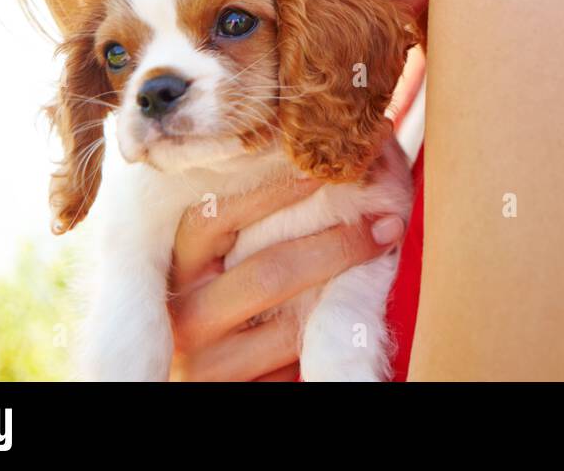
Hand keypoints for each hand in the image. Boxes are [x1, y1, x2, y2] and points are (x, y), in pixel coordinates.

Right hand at [165, 139, 409, 380]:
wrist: (219, 380)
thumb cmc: (232, 310)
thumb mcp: (228, 268)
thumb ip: (259, 233)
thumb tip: (330, 174)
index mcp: (176, 267)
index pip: (212, 217)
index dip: (269, 192)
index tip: (323, 170)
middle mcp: (182, 314)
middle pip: (269, 272)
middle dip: (338, 246)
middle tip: (386, 225)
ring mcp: (206, 362)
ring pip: (291, 326)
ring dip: (344, 298)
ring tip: (378, 268)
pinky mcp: (235, 393)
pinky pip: (299, 364)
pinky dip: (329, 340)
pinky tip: (353, 318)